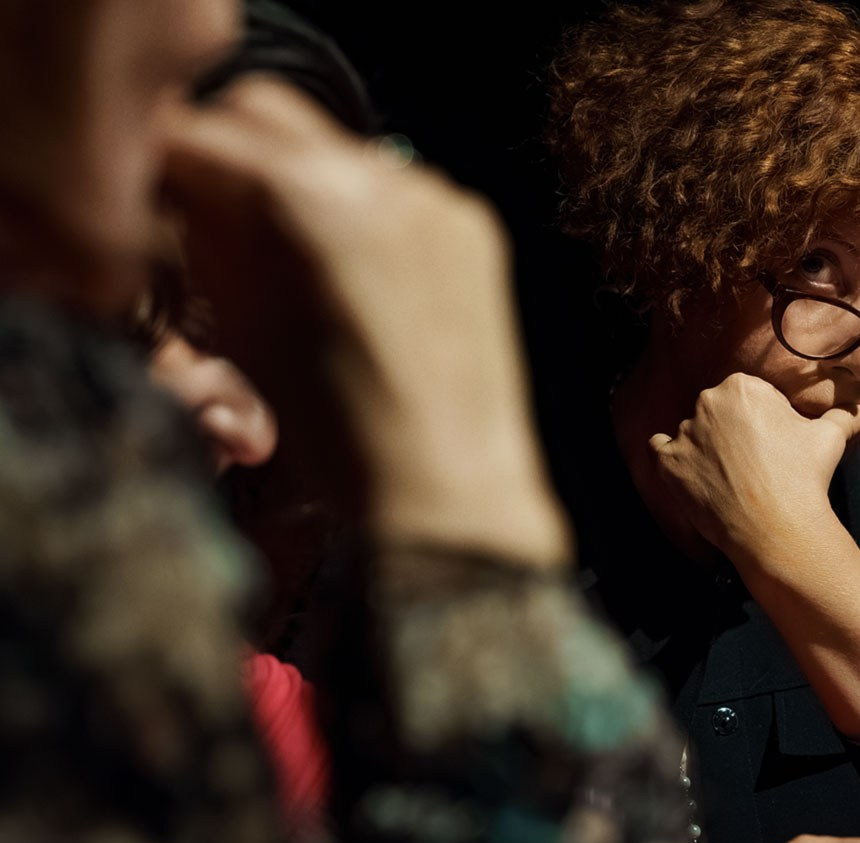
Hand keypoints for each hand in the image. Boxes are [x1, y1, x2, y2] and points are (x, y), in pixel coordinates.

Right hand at [159, 78, 568, 565]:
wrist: (443, 487)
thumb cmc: (328, 435)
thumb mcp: (235, 329)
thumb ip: (207, 242)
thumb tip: (186, 194)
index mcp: (291, 197)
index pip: (193, 134)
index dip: (166, 169)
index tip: (161, 203)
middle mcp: (367, 174)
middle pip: (263, 113)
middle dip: (232, 156)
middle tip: (221, 220)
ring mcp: (430, 194)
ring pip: (335, 147)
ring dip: (304, 185)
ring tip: (299, 263)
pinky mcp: (472, 223)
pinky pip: (400, 190)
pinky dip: (368, 218)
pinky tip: (365, 283)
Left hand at [647, 373, 859, 555]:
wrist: (776, 527)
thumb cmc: (804, 477)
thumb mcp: (829, 440)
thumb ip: (847, 418)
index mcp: (742, 387)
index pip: (748, 396)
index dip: (763, 421)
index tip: (773, 444)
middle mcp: (707, 402)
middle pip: (718, 412)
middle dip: (733, 432)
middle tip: (756, 464)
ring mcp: (683, 433)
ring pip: (693, 433)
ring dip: (706, 449)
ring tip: (731, 478)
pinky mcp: (667, 464)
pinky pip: (661, 451)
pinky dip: (673, 460)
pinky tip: (694, 474)